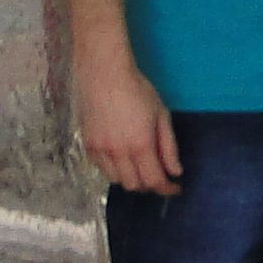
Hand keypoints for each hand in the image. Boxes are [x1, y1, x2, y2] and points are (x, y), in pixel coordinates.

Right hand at [72, 28, 180, 194]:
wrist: (103, 74)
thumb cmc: (137, 89)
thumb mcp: (161, 115)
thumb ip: (168, 146)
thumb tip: (175, 172)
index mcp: (140, 145)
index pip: (154, 180)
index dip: (166, 188)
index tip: (175, 188)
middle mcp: (118, 153)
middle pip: (135, 185)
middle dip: (150, 184)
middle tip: (160, 174)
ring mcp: (100, 151)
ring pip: (117, 180)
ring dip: (132, 179)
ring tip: (141, 167)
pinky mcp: (87, 146)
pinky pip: (102, 170)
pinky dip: (115, 170)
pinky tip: (122, 159)